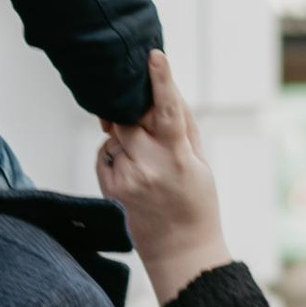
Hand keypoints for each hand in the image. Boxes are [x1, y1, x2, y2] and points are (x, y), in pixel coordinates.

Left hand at [97, 52, 234, 306]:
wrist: (180, 251)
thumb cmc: (196, 203)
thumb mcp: (200, 163)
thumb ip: (183, 126)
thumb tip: (166, 91)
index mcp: (178, 156)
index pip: (168, 110)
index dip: (162, 81)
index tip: (154, 56)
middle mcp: (149, 165)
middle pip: (129, 116)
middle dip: (133, 111)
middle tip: (144, 120)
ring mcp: (126, 177)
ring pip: (115, 134)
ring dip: (127, 137)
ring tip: (147, 163)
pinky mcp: (110, 187)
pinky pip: (105, 153)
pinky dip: (115, 154)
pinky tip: (134, 172)